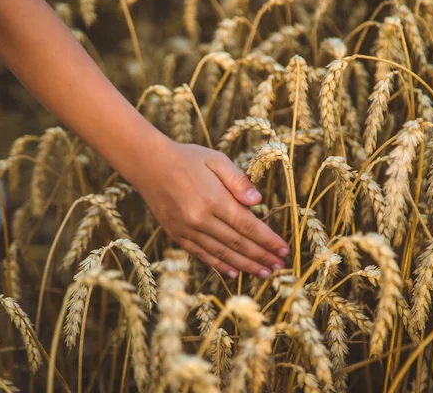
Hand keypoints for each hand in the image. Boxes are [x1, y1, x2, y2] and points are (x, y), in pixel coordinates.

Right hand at [132, 139, 288, 278]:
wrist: (148, 164)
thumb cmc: (188, 158)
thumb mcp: (216, 160)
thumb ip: (238, 181)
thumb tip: (258, 202)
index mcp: (214, 199)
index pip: (248, 225)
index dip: (268, 240)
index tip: (284, 249)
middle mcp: (200, 219)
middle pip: (238, 243)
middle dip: (262, 257)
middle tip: (280, 267)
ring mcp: (187, 230)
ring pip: (222, 253)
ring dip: (246, 266)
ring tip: (264, 274)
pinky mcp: (177, 235)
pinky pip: (202, 255)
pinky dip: (219, 266)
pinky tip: (234, 273)